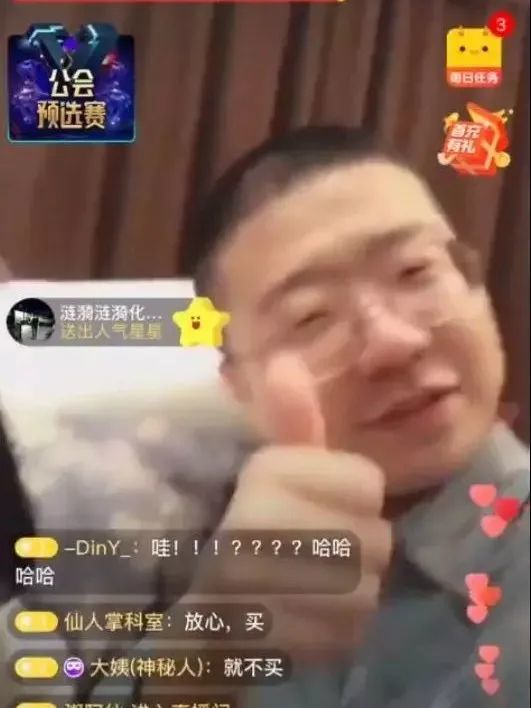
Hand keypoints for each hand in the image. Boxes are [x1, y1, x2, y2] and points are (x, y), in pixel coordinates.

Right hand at [191, 353, 391, 659]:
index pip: (367, 482)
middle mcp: (270, 529)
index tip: (306, 500)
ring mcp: (277, 594)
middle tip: (308, 546)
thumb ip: (286, 422)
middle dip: (352, 543)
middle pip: (377, 537)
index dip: (345, 493)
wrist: (193, 618)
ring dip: (347, 588)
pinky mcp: (279, 643)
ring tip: (305, 582)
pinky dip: (336, 627)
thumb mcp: (263, 470)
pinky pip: (354, 630)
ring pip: (370, 586)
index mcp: (266, 475)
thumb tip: (287, 359)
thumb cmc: (233, 530)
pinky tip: (303, 616)